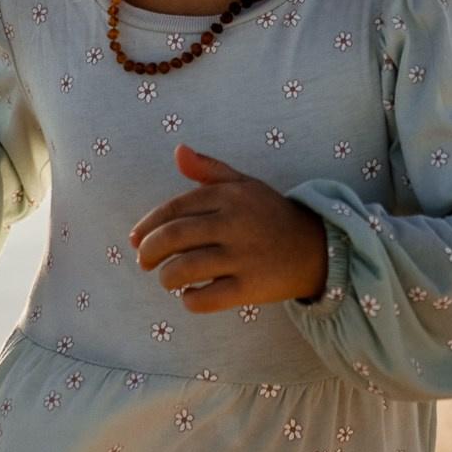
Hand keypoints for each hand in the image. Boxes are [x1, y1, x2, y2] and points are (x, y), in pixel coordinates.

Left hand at [130, 144, 328, 312]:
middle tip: (144, 263)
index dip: (147, 225)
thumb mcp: (244, 185)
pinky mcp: (250, 287)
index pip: (174, 209)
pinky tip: (190, 295)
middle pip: (172, 239)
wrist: (315, 248)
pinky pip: (205, 298)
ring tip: (168, 279)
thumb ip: (209, 169)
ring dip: (166, 278)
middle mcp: (234, 223)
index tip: (136, 239)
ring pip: (183, 270)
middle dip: (148, 252)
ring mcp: (243, 257)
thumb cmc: (269, 215)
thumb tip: (178, 150)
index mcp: (229, 196)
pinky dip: (190, 300)